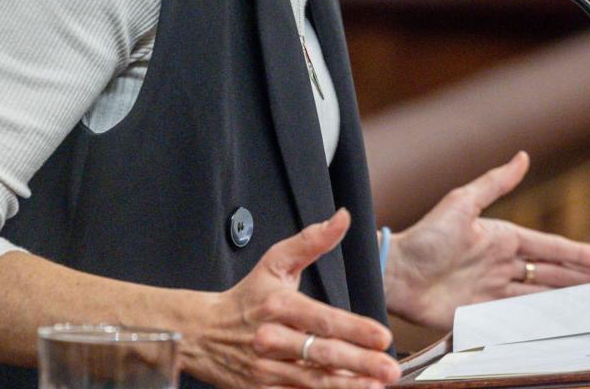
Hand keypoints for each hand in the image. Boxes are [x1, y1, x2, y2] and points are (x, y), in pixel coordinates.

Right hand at [188, 209, 401, 388]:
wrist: (199, 333)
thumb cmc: (245, 299)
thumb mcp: (275, 263)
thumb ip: (312, 241)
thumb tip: (342, 218)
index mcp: (279, 306)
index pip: (323, 319)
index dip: (355, 329)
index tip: (382, 336)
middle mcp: (271, 338)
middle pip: (322, 353)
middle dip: (360, 363)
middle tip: (389, 368)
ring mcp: (264, 369)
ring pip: (312, 381)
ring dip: (347, 386)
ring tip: (376, 386)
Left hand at [385, 151, 589, 329]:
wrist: (395, 273)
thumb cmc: (424, 236)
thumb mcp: (462, 202)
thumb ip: (495, 182)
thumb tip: (523, 156)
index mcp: (501, 238)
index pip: (547, 247)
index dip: (576, 254)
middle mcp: (500, 265)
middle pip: (550, 274)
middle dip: (580, 280)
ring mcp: (491, 291)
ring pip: (539, 295)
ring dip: (566, 299)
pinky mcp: (479, 313)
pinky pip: (516, 316)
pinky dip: (539, 318)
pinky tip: (557, 321)